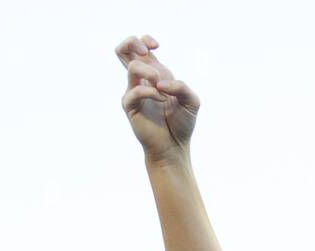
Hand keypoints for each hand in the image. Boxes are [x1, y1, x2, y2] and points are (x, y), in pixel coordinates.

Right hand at [115, 34, 198, 160]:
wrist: (174, 146)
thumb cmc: (182, 123)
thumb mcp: (191, 101)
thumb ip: (181, 86)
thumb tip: (161, 83)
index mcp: (154, 74)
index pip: (139, 48)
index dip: (144, 40)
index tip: (156, 47)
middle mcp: (141, 80)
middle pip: (122, 50)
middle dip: (132, 42)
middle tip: (146, 53)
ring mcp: (133, 92)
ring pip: (132, 66)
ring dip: (150, 71)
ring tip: (162, 87)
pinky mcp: (130, 106)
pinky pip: (135, 90)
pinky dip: (151, 92)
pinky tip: (162, 101)